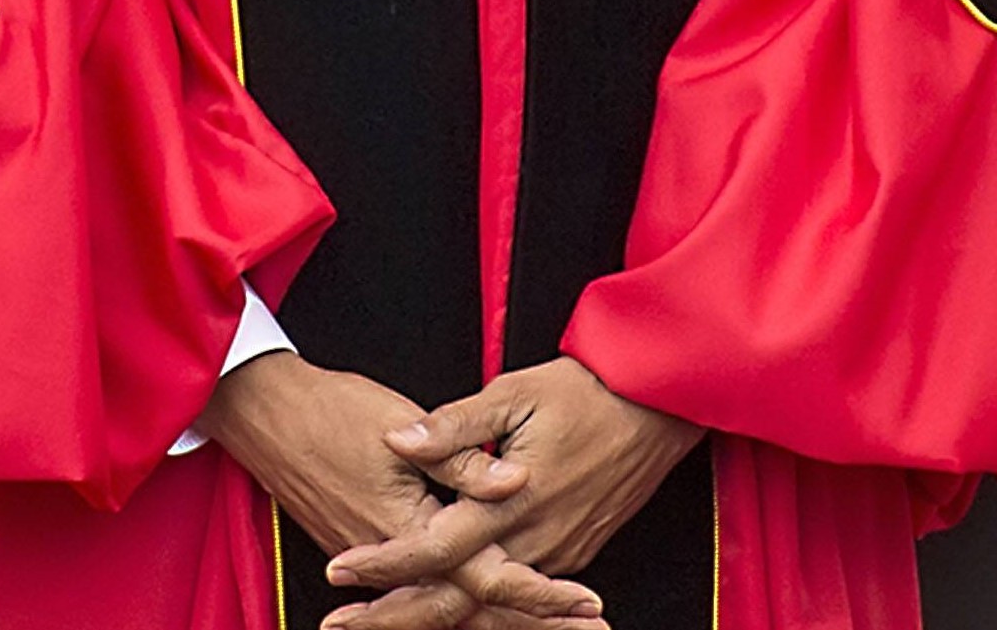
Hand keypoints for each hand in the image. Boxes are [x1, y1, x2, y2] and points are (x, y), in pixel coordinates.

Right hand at [197, 353, 600, 629]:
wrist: (265, 414)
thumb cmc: (332, 409)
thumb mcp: (402, 422)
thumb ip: (463, 457)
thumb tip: (517, 479)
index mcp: (408, 526)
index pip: (486, 576)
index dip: (540, 593)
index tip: (586, 604)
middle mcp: (392, 556)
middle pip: (471, 609)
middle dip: (533, 622)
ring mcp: (374, 559)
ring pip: (448, 608)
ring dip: (504, 618)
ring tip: (556, 622)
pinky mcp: (365, 550)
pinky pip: (424, 593)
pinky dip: (465, 604)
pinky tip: (493, 603)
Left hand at [332, 356, 701, 610]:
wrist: (657, 404)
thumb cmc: (586, 390)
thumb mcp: (514, 392)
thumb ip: (454, 425)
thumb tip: (399, 440)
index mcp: (514, 502)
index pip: (435, 548)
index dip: (383, 564)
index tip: (339, 572)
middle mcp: (535, 541)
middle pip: (455, 599)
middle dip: (394, 616)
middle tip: (339, 624)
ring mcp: (557, 553)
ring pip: (484, 604)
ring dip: (428, 614)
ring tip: (376, 618)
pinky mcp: (572, 552)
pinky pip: (515, 593)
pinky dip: (474, 605)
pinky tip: (438, 602)